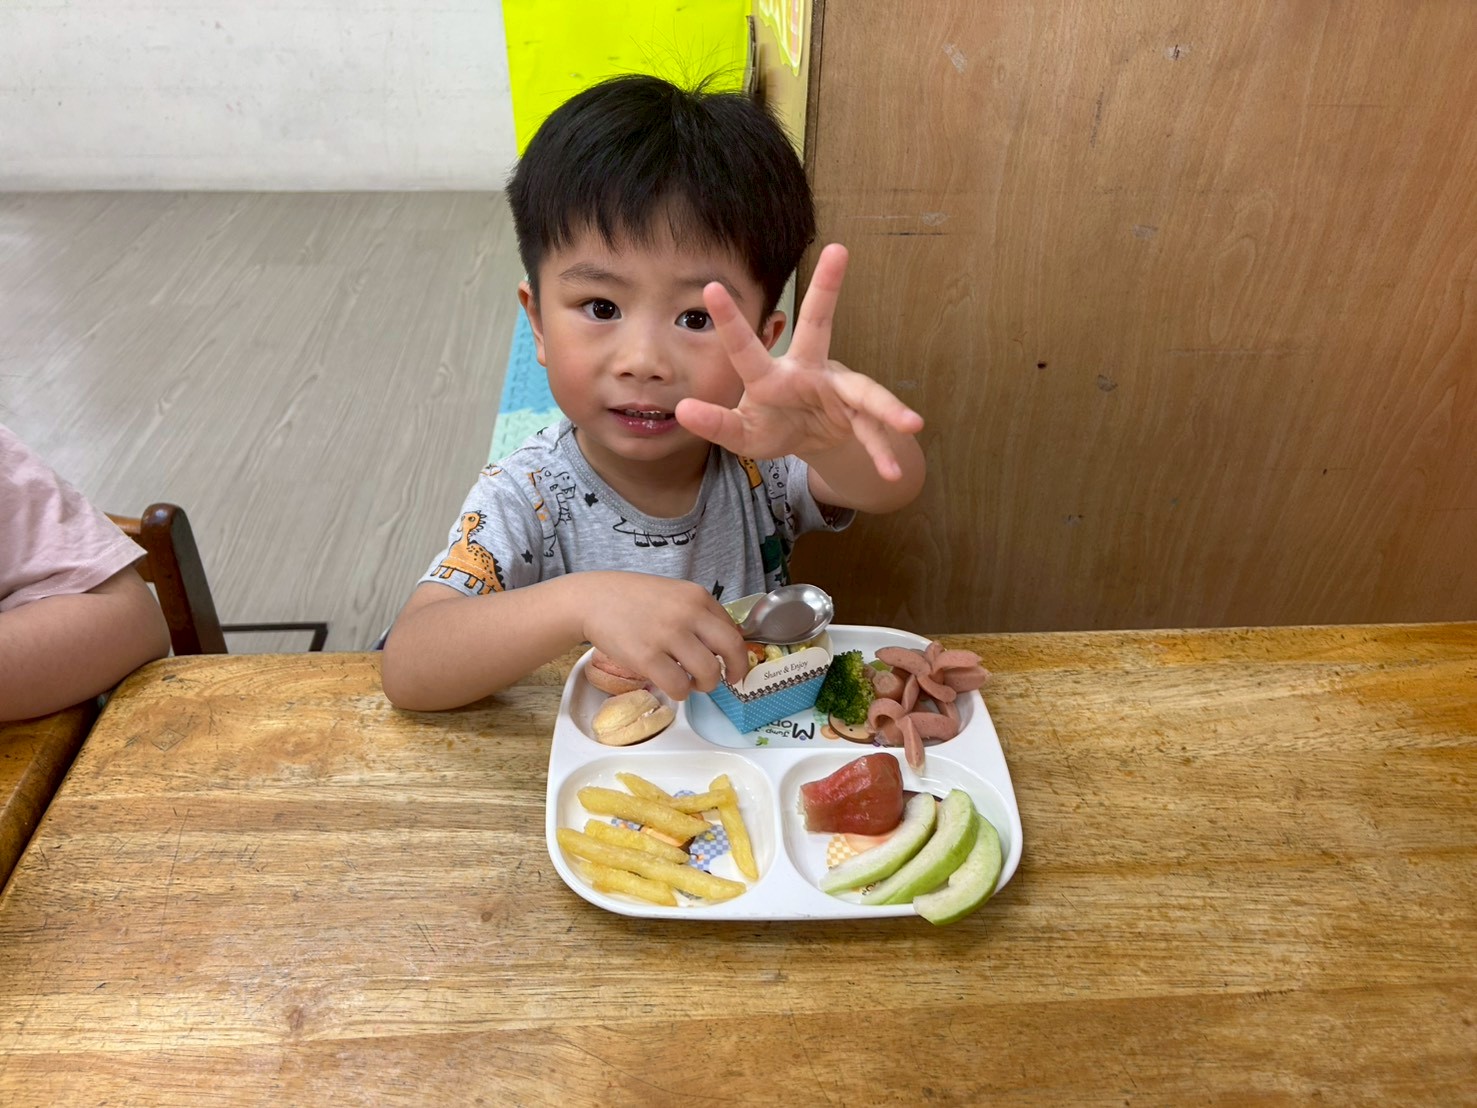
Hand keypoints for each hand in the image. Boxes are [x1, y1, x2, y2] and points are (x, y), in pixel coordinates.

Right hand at [579, 573, 746, 700]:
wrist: (592, 599)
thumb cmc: (632, 598)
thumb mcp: (673, 594)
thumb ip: (697, 614)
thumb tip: (721, 646)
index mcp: (697, 596)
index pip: (732, 629)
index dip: (736, 652)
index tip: (731, 663)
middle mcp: (687, 613)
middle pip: (731, 649)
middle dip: (735, 670)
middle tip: (727, 680)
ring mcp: (667, 635)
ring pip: (708, 672)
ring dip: (705, 685)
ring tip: (692, 683)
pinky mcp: (647, 657)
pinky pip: (679, 686)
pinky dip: (681, 692)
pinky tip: (673, 686)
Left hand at [675, 243, 923, 480]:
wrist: (813, 442)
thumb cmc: (773, 427)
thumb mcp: (742, 435)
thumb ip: (717, 424)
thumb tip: (683, 411)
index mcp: (771, 375)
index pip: (747, 348)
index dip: (730, 321)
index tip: (711, 288)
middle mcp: (808, 370)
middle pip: (818, 324)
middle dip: (827, 288)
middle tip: (838, 250)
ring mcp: (838, 389)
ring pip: (864, 391)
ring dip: (887, 408)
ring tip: (911, 424)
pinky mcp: (859, 414)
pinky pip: (873, 433)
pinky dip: (882, 452)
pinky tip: (892, 472)